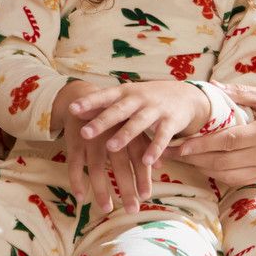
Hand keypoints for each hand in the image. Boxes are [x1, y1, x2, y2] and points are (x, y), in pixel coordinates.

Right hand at [56, 81, 146, 214]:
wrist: (82, 96)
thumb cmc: (112, 117)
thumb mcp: (131, 126)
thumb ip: (144, 145)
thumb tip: (161, 166)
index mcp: (128, 132)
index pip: (138, 158)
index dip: (143, 177)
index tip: (146, 196)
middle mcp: (111, 136)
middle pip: (120, 165)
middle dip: (126, 188)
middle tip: (133, 209)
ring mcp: (91, 140)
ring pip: (97, 168)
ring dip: (101, 189)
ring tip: (107, 208)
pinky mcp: (74, 141)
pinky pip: (74, 165)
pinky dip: (77, 181)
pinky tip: (81, 197)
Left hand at [67, 81, 210, 213]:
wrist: (184, 94)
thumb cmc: (145, 99)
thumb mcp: (124, 97)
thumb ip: (101, 104)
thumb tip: (72, 111)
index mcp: (124, 93)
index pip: (103, 96)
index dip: (88, 102)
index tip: (72, 109)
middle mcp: (138, 99)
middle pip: (117, 111)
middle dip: (101, 122)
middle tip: (84, 133)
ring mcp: (155, 110)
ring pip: (138, 123)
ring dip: (125, 135)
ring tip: (111, 147)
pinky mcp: (171, 122)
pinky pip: (162, 136)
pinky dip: (154, 149)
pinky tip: (146, 161)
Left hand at [165, 80, 255, 185]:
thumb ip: (241, 93)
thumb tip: (214, 87)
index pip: (228, 142)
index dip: (202, 145)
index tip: (180, 145)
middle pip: (223, 162)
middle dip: (193, 160)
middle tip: (170, 153)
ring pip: (228, 175)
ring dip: (202, 169)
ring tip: (182, 159)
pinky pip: (239, 180)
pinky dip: (218, 175)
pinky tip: (203, 165)